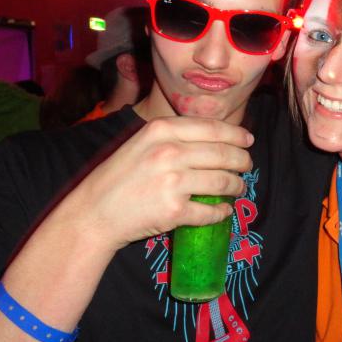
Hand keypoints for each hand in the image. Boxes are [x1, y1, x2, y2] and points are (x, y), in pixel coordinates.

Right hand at [67, 116, 251, 250]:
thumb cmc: (118, 176)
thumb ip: (174, 136)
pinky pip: (211, 211)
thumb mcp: (141, 143)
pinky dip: (222, 212)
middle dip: (242, 160)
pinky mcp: (175, 211)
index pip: (213, 128)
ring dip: (237, 186)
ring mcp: (173, 182)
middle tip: (247, 166)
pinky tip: (224, 211)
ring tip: (239, 188)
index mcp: (162, 130)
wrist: (93, 213)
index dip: (237, 135)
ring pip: (223, 181)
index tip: (248, 141)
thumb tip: (215, 137)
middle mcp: (169, 152)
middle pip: (223, 153)